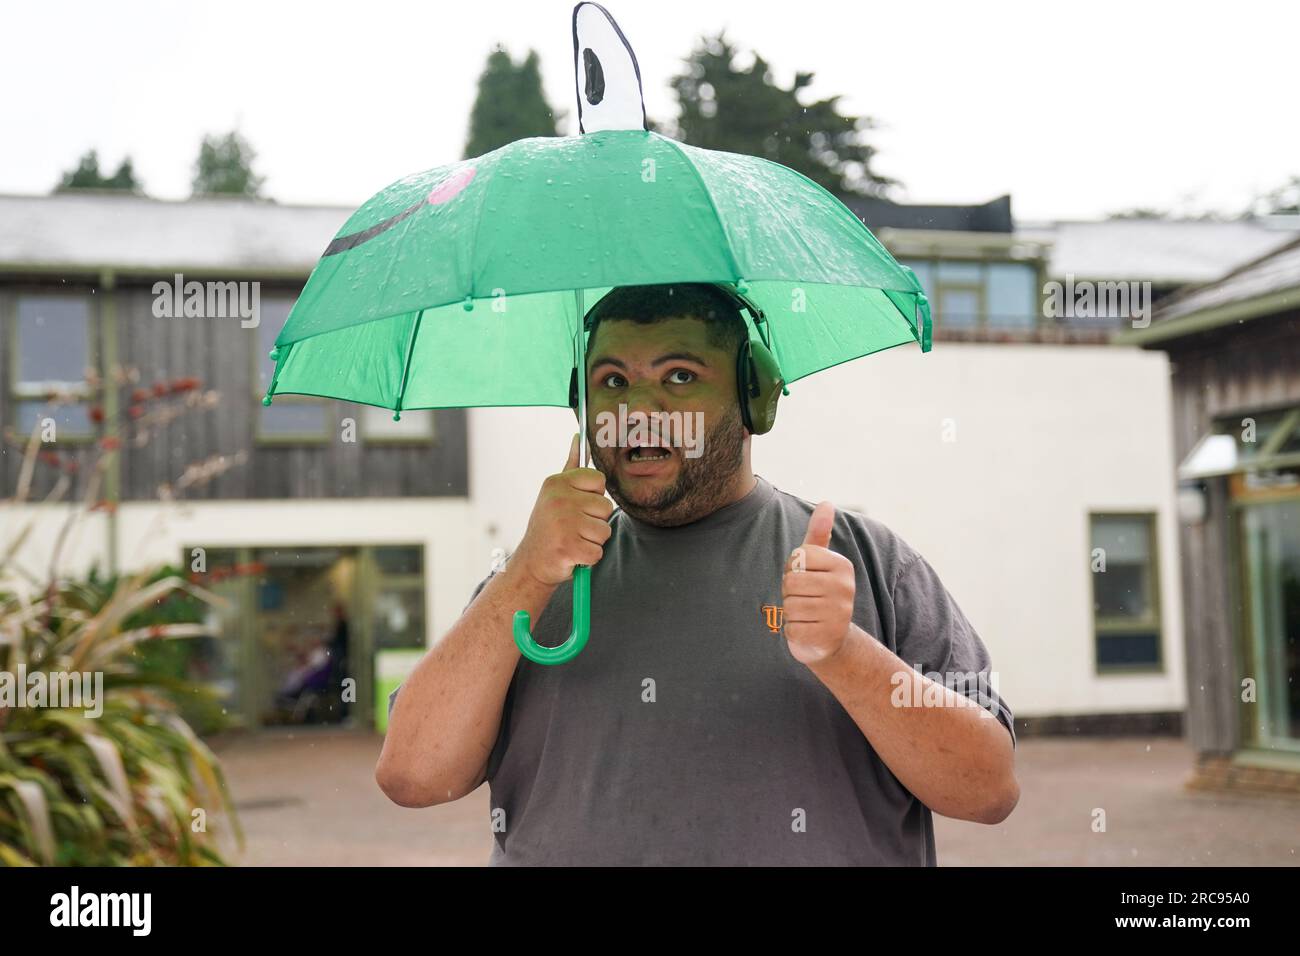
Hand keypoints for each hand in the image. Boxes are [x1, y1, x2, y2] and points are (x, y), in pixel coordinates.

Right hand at [511, 433, 613, 587]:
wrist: (531, 563)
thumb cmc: (549, 526)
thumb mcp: (555, 493)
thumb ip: (571, 466)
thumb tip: (579, 437)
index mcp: (557, 482)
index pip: (599, 480)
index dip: (593, 497)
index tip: (577, 506)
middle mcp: (559, 499)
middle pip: (606, 507)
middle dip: (594, 522)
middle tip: (572, 528)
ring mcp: (563, 523)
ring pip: (604, 531)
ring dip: (592, 541)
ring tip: (572, 540)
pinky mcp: (568, 547)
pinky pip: (598, 551)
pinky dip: (588, 558)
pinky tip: (572, 555)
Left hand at [782, 501, 854, 664]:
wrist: (832, 638)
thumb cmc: (819, 593)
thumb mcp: (819, 562)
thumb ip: (819, 534)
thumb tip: (826, 503)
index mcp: (842, 565)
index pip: (797, 558)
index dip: (792, 569)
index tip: (805, 578)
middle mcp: (845, 587)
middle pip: (791, 582)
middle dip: (790, 592)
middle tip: (804, 599)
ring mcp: (839, 613)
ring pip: (790, 606)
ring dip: (791, 613)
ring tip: (807, 614)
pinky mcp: (828, 636)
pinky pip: (792, 628)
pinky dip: (793, 631)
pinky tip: (807, 630)